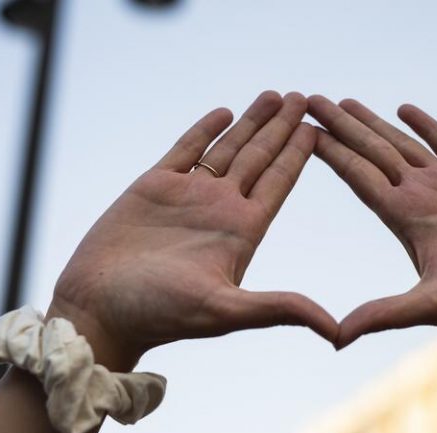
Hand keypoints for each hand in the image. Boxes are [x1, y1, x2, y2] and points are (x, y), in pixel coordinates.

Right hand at [48, 91, 337, 370]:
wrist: (98, 310)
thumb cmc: (159, 315)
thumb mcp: (226, 311)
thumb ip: (280, 309)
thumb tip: (338, 332)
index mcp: (242, 232)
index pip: (279, 183)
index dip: (299, 154)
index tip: (321, 127)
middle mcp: (220, 209)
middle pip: (260, 158)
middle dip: (282, 128)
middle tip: (305, 98)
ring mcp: (188, 196)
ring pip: (228, 148)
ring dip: (251, 122)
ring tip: (275, 96)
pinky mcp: (153, 187)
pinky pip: (186, 149)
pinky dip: (205, 130)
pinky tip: (224, 112)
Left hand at [308, 96, 436, 365]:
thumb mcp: (433, 305)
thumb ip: (385, 314)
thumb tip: (335, 338)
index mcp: (406, 218)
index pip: (358, 176)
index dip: (331, 152)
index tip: (303, 129)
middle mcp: (420, 198)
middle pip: (371, 152)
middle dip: (341, 126)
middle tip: (309, 99)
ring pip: (402, 143)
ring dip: (373, 122)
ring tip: (344, 102)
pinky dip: (426, 125)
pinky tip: (404, 109)